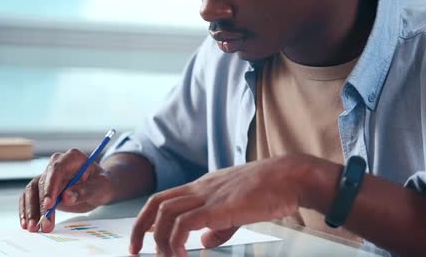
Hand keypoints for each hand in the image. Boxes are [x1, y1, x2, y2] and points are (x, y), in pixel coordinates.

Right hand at [19, 148, 115, 232]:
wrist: (98, 188)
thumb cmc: (101, 184)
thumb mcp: (101, 187)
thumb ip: (85, 191)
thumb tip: (67, 197)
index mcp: (72, 158)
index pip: (56, 169)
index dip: (50, 187)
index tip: (49, 204)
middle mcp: (57, 164)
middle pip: (42, 182)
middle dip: (41, 205)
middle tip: (44, 223)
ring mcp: (48, 176)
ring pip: (32, 190)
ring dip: (31, 210)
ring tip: (34, 227)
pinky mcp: (42, 188)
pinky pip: (29, 197)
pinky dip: (27, 210)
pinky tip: (27, 223)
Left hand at [129, 154, 314, 256]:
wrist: (290, 177)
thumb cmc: (270, 190)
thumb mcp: (238, 209)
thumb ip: (219, 227)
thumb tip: (203, 242)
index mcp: (204, 186)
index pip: (165, 198)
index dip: (148, 219)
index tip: (141, 240)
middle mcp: (201, 188)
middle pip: (156, 202)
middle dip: (139, 227)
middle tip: (134, 251)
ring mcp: (209, 195)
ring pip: (165, 212)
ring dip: (158, 238)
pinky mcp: (219, 206)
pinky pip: (185, 224)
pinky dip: (176, 241)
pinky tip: (183, 256)